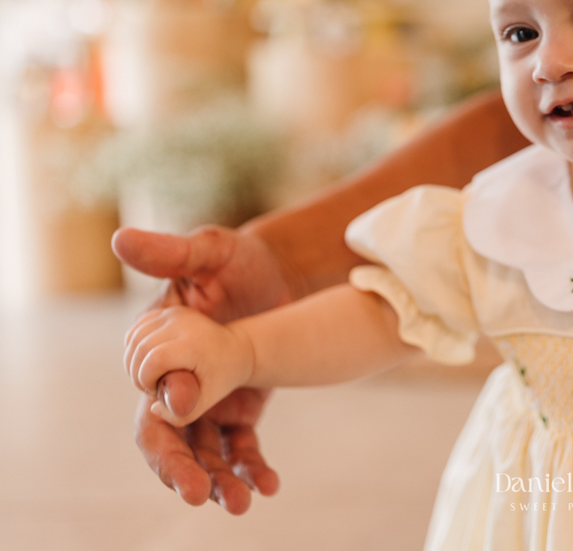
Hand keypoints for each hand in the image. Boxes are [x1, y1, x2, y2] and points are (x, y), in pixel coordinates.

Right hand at [114, 225, 296, 511]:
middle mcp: (174, 383)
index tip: (188, 409)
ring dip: (217, 480)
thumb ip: (171, 253)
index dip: (163, 409)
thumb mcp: (209, 251)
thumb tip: (121, 239)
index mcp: (154, 351)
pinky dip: (250, 467)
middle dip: (179, 468)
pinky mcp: (238, 409)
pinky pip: (239, 447)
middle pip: (166, 436)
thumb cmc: (237, 259)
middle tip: (199, 493)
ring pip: (202, 451)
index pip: (147, 392)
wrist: (283, 274)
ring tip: (240, 502)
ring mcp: (206, 400)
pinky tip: (267, 485)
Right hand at [125, 306, 255, 425]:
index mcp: (193, 344)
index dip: (147, 380)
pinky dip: (134, 347)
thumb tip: (153, 408)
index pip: (154, 361)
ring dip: (133, 361)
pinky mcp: (168, 311)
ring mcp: (174, 314)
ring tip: (149, 374)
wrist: (236, 349)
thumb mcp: (207, 401)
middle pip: (139, 349)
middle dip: (137, 373)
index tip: (157, 390)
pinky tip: (148, 360)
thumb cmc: (221, 378)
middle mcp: (182, 323)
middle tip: (152, 385)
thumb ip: (181, 415)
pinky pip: (136, 329)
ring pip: (133, 338)